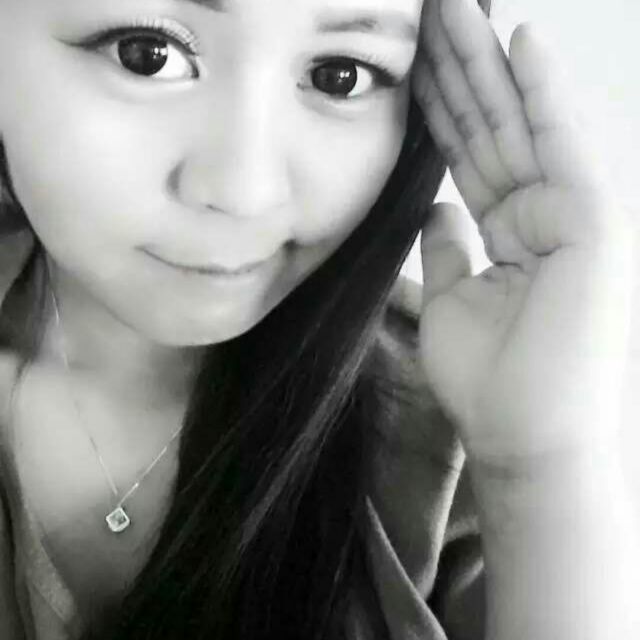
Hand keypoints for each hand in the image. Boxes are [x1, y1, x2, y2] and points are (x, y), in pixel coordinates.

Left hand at [412, 0, 633, 464]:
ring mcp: (570, 212)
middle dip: (461, 68)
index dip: (439, 107)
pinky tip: (519, 41)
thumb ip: (446, 249)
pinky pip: (560, 145)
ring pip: (519, 125)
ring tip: (459, 5)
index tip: (414, 60)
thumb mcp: (451, 300)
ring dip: (489, 62)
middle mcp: (539, 213)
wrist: (524, 434)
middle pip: (490, 128)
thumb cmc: (488, 380)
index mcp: (505, 231)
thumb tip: (434, 208)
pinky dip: (543, 93)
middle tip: (434, 8)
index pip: (465, 155)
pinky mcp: (594, 220)